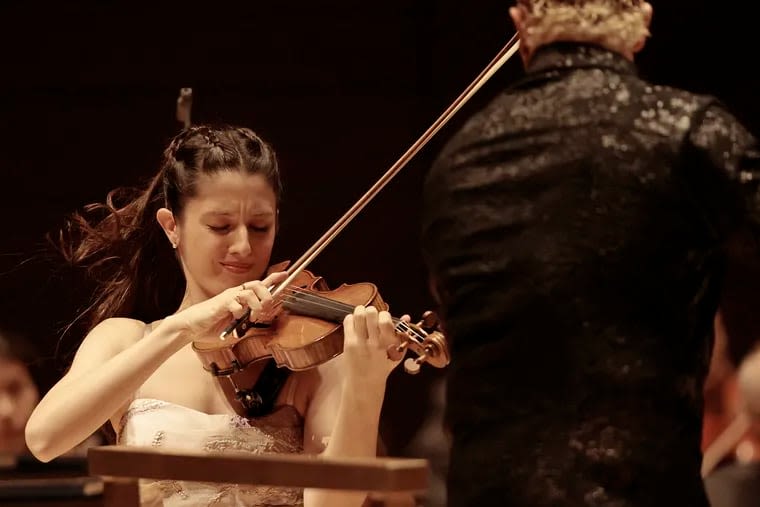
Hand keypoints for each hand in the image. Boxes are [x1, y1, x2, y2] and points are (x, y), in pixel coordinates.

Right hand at [167, 271, 287, 340]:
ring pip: (250, 293)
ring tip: (251, 316)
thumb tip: (257, 324)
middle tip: (265, 308)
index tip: (285, 274)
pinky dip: (239, 313)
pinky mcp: (221, 303)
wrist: (192, 327)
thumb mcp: (235, 328)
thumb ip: (247, 324)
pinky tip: (235, 319)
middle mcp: (236, 294)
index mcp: (241, 298)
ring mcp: (228, 297)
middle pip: (258, 285)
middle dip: (267, 295)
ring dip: (255, 306)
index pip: (260, 284)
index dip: (273, 279)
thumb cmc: (212, 325)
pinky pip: (236, 304)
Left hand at [342, 305, 406, 383]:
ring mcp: (360, 343)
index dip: (384, 314)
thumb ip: (402, 334)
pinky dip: (351, 318)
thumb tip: (406, 317)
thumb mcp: (397, 353)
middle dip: (371, 311)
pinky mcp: (349, 343)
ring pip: (359, 315)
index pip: (385, 320)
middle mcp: (375, 343)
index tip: (382, 318)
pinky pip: (348, 322)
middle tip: (371, 316)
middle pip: (371, 313)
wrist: (365, 383)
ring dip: (360, 311)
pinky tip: (354, 324)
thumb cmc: (382, 367)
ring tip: (362, 316)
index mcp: (388, 344)